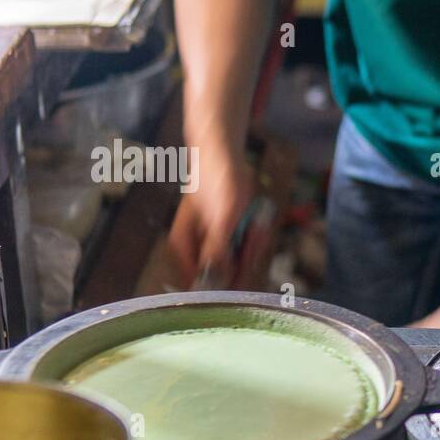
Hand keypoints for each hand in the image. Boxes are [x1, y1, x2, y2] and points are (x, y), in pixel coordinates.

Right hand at [168, 151, 254, 286]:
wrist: (225, 153)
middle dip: (244, 258)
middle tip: (251, 234)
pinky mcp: (231, 235)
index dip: (225, 285)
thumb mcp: (221, 219)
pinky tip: (257, 224)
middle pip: (225, 276)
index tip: (241, 268)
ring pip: (239, 262)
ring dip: (253, 246)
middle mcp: (197, 250)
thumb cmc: (217, 182)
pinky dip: (255, 238)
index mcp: (183, 249)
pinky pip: (247, 248)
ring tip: (254, 225)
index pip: (200, 286)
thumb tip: (215, 284)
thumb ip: (216, 252)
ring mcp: (215, 243)